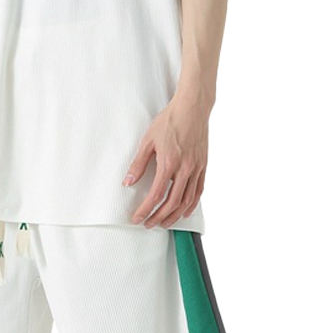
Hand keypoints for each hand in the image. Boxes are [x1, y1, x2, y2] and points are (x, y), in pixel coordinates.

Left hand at [124, 93, 209, 227]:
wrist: (193, 108)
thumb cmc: (170, 121)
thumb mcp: (148, 140)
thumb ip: (138, 163)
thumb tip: (128, 181)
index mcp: (169, 163)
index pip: (156, 194)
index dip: (145, 209)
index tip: (138, 217)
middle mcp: (185, 169)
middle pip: (172, 203)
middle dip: (158, 217)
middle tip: (148, 223)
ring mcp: (196, 168)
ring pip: (187, 201)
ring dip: (174, 215)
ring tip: (164, 222)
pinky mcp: (203, 166)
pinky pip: (198, 191)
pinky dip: (191, 204)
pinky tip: (184, 210)